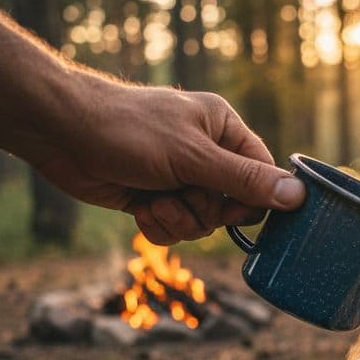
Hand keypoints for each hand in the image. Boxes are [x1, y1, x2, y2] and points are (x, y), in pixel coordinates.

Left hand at [30, 77, 305, 244]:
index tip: (226, 206)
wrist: (60, 133)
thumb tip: (299, 195)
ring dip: (177, 219)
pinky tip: (139, 207)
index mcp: (224, 130)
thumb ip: (246, 179)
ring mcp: (179, 177)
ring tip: (153, 200)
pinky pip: (174, 229)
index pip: (263, 177)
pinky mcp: (153, 197)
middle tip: (179, 194)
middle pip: (231, 207)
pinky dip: (158, 225)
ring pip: (201, 223)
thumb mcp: (193, 157)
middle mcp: (206, 153)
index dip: (249, 200)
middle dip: (203, 211)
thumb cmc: (128, 131)